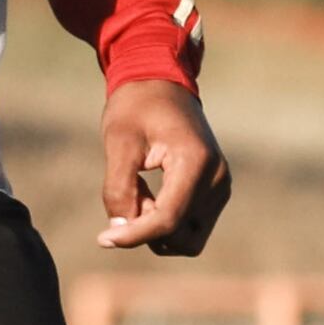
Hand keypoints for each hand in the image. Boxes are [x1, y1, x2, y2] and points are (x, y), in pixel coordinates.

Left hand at [96, 79, 232, 257]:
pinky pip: (191, 228)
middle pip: (179, 234)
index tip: (103, 238)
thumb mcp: (118, 143)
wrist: (161, 84)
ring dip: (157, 229)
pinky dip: (167, 223)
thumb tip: (120, 230)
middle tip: (126, 194)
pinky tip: (150, 196)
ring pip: (188, 239)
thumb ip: (119, 190)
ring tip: (139, 192)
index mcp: (196, 161)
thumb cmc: (136, 107)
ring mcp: (220, 187)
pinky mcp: (216, 193)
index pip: (168, 219)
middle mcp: (217, 178)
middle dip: (146, 229)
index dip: (134, 235)